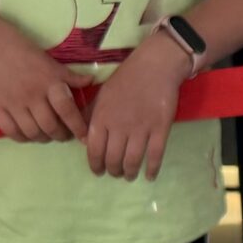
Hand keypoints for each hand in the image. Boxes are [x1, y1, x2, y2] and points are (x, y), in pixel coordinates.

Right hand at [0, 15, 88, 142]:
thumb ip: (66, 74)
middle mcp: (32, 94)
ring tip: (46, 135)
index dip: (78, 126)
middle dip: (61, 135)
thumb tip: (90, 81)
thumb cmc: (16, 45)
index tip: (83, 136)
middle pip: (51, 126)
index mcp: (47, 80)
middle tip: (63, 134)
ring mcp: (12, 103)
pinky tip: (27, 134)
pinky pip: (11, 132)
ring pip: (32, 132)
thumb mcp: (45, 57)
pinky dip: (22, 138)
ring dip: (43, 138)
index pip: (68, 110)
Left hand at [85, 38, 190, 179]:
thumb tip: (82, 138)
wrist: (155, 66)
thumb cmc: (125, 79)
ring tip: (130, 175)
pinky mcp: (160, 129)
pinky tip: (149, 176)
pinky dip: (152, 169)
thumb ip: (90, 115)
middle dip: (113, 171)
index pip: (94, 150)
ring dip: (129, 173)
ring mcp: (141, 129)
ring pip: (132, 161)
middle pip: (113, 159)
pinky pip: (155, 155)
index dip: (95, 165)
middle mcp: (119, 126)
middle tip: (116, 173)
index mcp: (102, 118)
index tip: (98, 171)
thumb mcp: (102, 94)